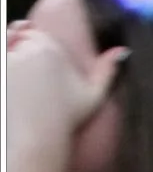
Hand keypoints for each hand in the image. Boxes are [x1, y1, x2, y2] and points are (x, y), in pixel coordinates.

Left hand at [7, 25, 125, 135]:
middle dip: (19, 46)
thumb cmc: (64, 119)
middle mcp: (28, 48)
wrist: (36, 139)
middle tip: (26, 73)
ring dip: (9, 53)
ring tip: (18, 78)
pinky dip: (5, 66)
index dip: (34, 45)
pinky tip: (11, 84)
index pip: (35, 32)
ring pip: (5, 44)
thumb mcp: (93, 95)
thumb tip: (123, 50)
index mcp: (52, 48)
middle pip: (19, 35)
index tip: (38, 64)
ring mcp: (8, 59)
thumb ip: (107, 70)